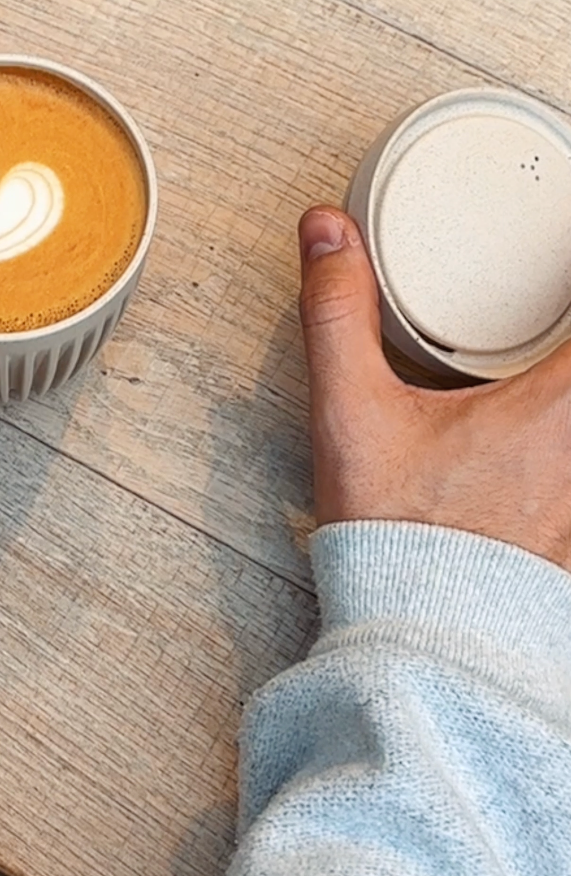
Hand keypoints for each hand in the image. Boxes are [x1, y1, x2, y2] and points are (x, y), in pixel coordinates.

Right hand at [298, 206, 570, 571]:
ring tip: (542, 351)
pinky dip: (560, 436)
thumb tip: (328, 233)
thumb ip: (338, 314)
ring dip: (562, 379)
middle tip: (545, 313)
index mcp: (557, 403)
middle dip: (562, 333)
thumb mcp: (353, 414)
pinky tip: (539, 438)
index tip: (548, 258)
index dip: (566, 293)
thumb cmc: (400, 538)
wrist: (425, 642)